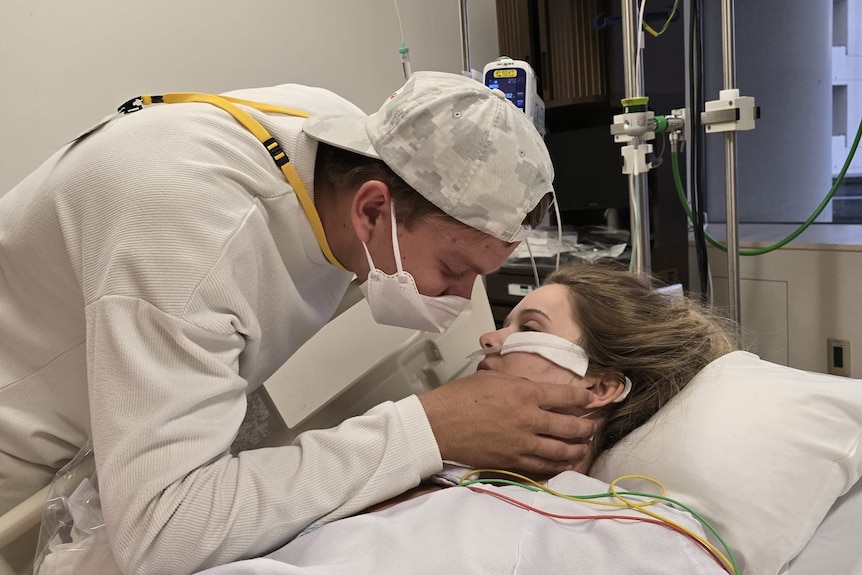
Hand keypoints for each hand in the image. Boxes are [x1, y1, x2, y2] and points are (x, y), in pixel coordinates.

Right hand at [418, 371, 596, 475]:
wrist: (439, 424)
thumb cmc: (461, 397)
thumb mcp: (494, 378)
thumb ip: (520, 383)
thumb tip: (538, 390)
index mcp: (526, 393)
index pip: (567, 395)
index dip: (584, 397)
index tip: (592, 399)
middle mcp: (529, 419)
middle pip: (570, 425)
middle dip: (587, 426)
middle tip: (594, 425)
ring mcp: (522, 443)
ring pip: (561, 449)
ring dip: (578, 448)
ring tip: (584, 446)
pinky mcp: (512, 461)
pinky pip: (543, 466)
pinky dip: (557, 465)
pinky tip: (564, 462)